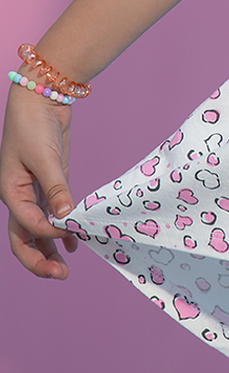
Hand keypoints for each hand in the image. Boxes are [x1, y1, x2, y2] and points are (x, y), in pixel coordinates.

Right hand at [1, 83, 77, 278]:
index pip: (28, 225)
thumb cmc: (33, 125)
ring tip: (65, 268)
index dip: (49, 233)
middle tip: (59, 275)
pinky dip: (61, 230)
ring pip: (37, 230)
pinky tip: (74, 243)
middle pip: (23, 238)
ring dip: (49, 249)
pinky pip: (52, 214)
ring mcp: (34, 191)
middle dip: (38, 259)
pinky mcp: (50, 183)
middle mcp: (19, 196)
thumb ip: (57, 188)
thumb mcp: (45, 157)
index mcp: (10, 192)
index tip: (72, 232)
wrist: (40, 97)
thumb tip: (67, 218)